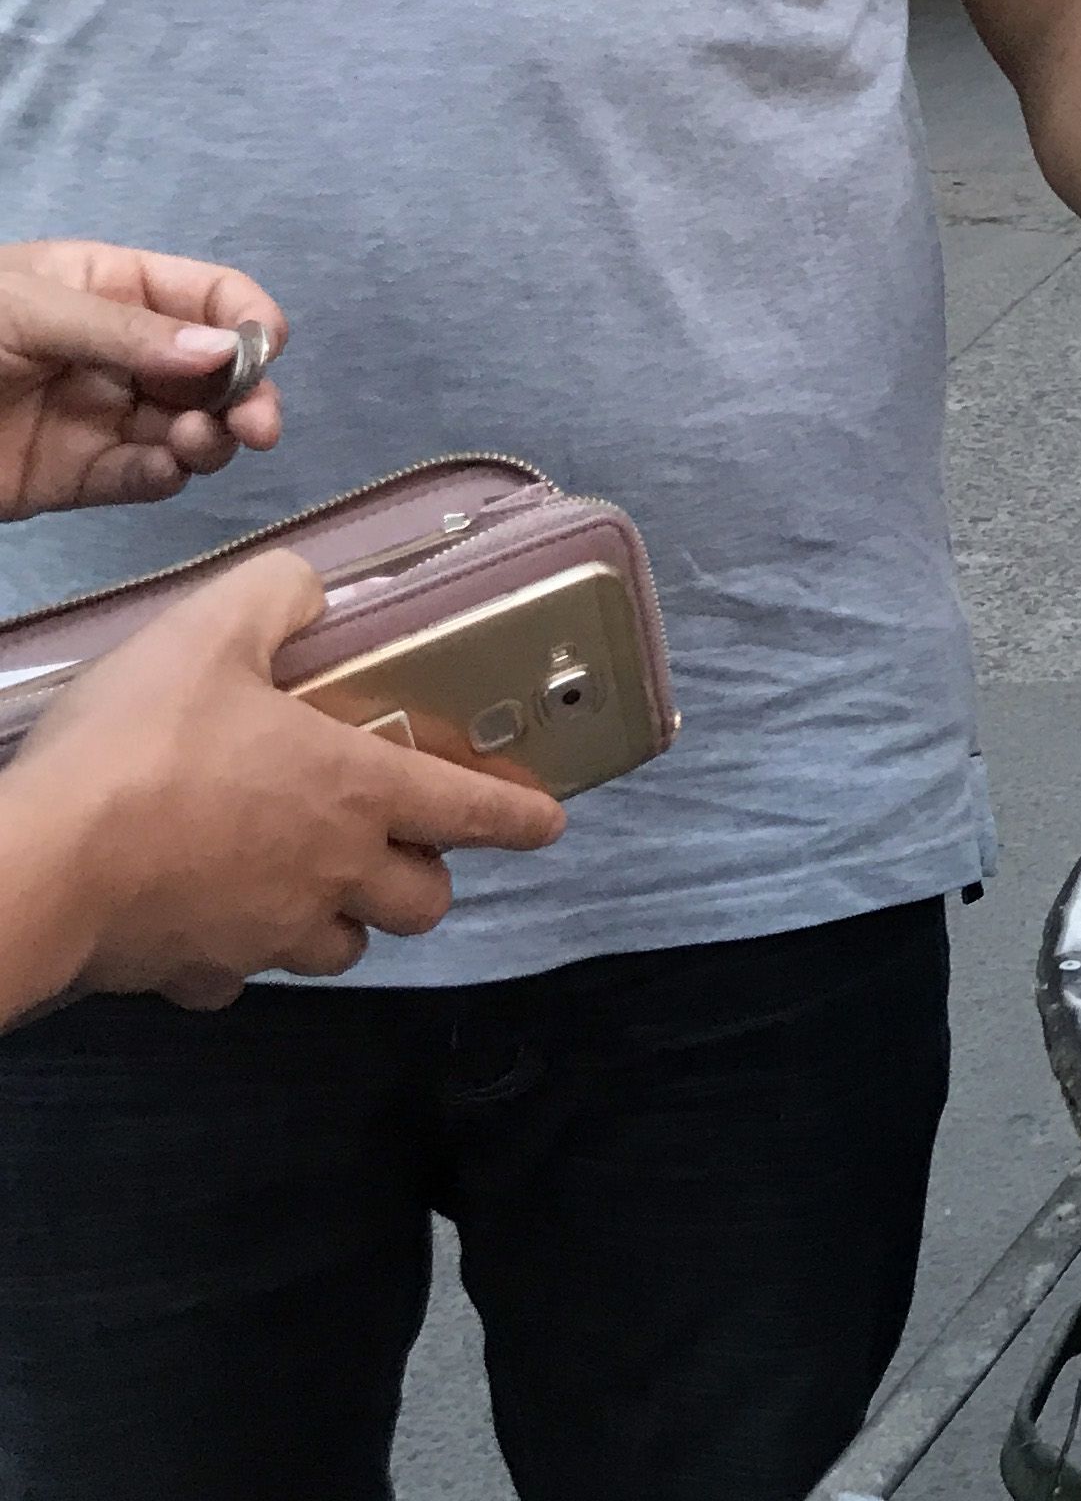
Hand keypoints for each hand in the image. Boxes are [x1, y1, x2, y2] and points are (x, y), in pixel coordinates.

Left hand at [0, 243, 288, 521]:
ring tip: (196, 447)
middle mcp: (119, 351)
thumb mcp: (24, 309)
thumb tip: (227, 353)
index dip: (247, 320)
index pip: (209, 295)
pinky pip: (143, 477)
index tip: (262, 355)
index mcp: (110, 287)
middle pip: (215, 370)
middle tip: (257, 428)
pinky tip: (162, 472)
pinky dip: (166, 477)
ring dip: (211, 439)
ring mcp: (101, 415)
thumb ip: (124, 331)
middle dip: (246, 395)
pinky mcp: (78, 476)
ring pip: (191, 428)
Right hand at [10, 553, 567, 1009]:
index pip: (475, 810)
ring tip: (313, 884)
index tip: (547, 821)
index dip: (521, 815)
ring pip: (344, 948)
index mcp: (359, 791)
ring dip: (343, 920)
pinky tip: (211, 923)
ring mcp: (271, 933)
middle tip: (401, 847)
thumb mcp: (211, 630)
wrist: (42, 863)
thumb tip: (311, 588)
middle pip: (423, 901)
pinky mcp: (204, 973)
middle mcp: (334, 872)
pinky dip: (241, 956)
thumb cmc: (138, 746)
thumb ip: (277, 596)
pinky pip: (244, 976)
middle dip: (425, 877)